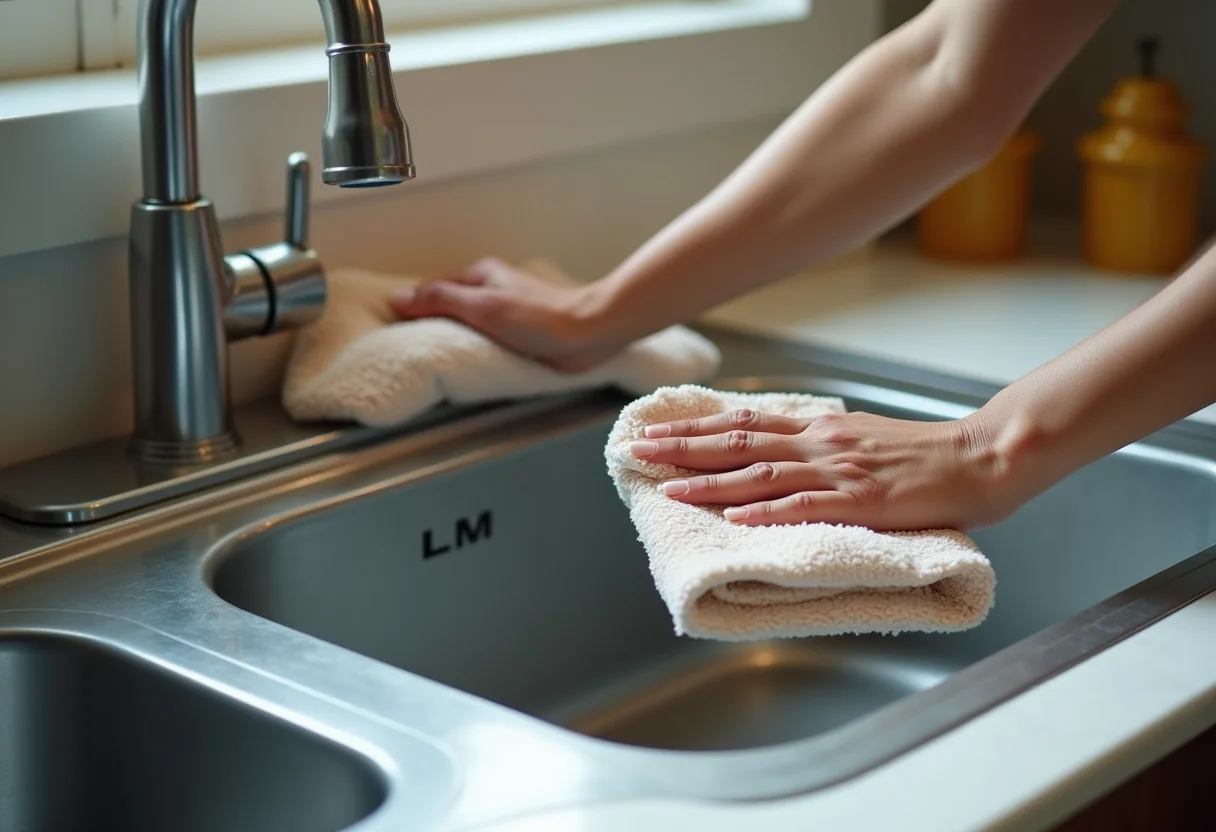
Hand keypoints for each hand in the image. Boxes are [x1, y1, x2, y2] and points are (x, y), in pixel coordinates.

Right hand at [390, 257, 618, 371]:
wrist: (589, 334)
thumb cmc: (541, 317)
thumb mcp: (482, 306)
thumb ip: (441, 300)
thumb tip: (399, 298)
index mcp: (481, 275)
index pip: (435, 291)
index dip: (416, 310)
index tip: (397, 331)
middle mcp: (492, 290)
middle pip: (451, 309)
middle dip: (434, 327)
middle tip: (413, 351)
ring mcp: (506, 313)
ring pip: (468, 327)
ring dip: (455, 342)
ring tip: (435, 361)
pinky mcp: (520, 336)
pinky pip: (487, 342)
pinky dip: (475, 352)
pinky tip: (468, 365)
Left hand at [629, 408, 1009, 530]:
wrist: (978, 457)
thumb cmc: (922, 455)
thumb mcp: (859, 437)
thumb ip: (815, 443)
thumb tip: (774, 449)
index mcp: (817, 428)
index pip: (741, 422)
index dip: (692, 427)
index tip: (653, 430)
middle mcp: (819, 442)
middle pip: (737, 441)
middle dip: (682, 447)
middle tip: (637, 451)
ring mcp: (839, 470)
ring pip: (762, 473)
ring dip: (711, 481)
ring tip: (669, 487)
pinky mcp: (863, 500)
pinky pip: (808, 505)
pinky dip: (769, 512)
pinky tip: (736, 518)